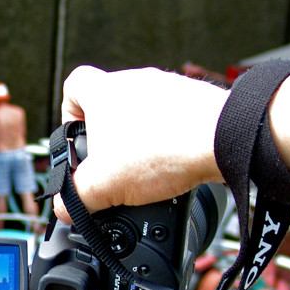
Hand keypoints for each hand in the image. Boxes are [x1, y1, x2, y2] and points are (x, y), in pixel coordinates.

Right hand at [52, 65, 227, 223]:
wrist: (224, 140)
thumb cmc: (162, 150)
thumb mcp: (103, 186)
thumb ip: (75, 197)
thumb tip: (64, 207)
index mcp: (105, 92)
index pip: (73, 86)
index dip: (69, 112)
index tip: (77, 137)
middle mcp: (136, 82)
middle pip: (110, 105)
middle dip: (108, 137)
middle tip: (112, 166)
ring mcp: (170, 89)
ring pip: (144, 113)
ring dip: (141, 139)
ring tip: (147, 171)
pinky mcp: (197, 102)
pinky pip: (173, 120)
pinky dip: (170, 141)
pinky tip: (174, 166)